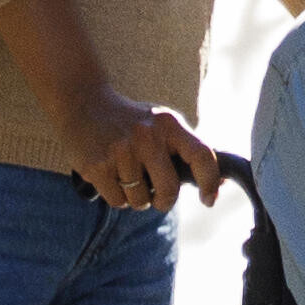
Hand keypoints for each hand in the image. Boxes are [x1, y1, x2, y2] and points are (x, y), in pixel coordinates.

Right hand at [57, 92, 234, 212]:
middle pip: (169, 189)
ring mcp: (120, 150)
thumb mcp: (161, 125)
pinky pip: (118, 200)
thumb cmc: (131, 121)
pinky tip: (111, 177)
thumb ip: (189, 150)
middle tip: (158, 198)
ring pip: (140, 200)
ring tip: (127, 177)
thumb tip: (222, 184)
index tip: (208, 199)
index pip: (201, 155)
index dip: (210, 182)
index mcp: (168, 124)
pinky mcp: (97, 165)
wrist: (82, 103)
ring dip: (137, 199)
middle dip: (165, 201)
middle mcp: (146, 135)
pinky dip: (117, 197)